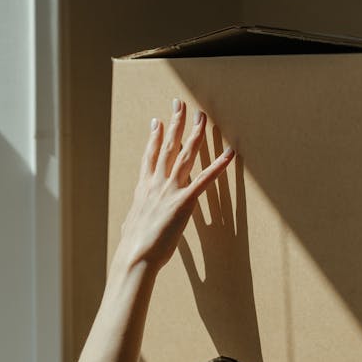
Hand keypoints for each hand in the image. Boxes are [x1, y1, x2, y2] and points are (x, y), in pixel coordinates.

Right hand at [118, 98, 234, 271]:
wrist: (135, 256)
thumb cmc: (134, 247)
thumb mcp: (132, 225)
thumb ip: (136, 216)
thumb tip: (132, 220)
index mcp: (143, 188)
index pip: (149, 156)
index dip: (154, 138)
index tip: (157, 121)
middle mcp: (156, 184)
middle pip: (167, 147)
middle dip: (175, 124)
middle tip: (180, 104)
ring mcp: (170, 191)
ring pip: (185, 156)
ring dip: (196, 134)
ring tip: (202, 117)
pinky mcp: (184, 202)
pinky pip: (205, 180)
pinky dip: (219, 165)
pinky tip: (229, 154)